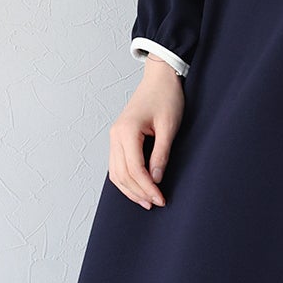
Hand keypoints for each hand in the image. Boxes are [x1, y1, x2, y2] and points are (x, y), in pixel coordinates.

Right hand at [109, 57, 184, 208]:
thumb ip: (161, 154)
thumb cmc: (166, 98)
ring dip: (129, 189)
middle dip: (138, 192)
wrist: (159, 78)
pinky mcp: (118, 138)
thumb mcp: (168, 127)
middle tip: (155, 204)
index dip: (148, 187)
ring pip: (115, 172)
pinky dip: (125, 179)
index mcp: (127, 131)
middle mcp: (115, 135)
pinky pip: (116, 165)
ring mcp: (114, 137)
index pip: (134, 169)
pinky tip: (137, 187)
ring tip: (146, 201)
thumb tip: (156, 179)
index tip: (161, 199)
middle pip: (122, 174)